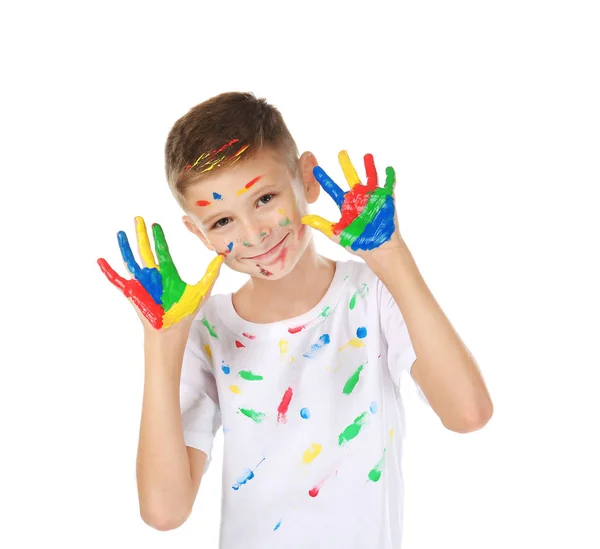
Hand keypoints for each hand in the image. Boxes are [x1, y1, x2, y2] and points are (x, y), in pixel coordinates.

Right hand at [98, 216, 223, 330]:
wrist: (172, 330)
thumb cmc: (185, 312)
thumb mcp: (201, 290)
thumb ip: (211, 274)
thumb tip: (222, 257)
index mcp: (168, 273)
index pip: (162, 250)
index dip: (159, 238)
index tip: (156, 224)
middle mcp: (153, 275)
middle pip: (145, 250)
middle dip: (142, 234)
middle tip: (139, 218)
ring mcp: (141, 283)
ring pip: (131, 260)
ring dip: (125, 246)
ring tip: (121, 232)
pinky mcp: (132, 292)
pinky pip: (117, 280)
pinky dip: (108, 271)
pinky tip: (101, 260)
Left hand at [301, 151, 403, 258]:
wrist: (378, 249)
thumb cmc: (359, 242)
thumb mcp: (337, 234)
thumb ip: (322, 225)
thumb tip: (304, 219)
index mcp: (346, 204)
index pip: (332, 188)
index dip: (324, 179)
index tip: (315, 169)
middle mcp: (358, 197)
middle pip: (350, 177)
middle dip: (346, 165)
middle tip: (341, 152)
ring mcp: (372, 197)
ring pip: (370, 177)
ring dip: (369, 166)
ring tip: (367, 155)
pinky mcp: (386, 199)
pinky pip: (389, 185)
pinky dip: (390, 177)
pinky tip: (388, 169)